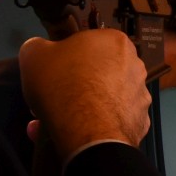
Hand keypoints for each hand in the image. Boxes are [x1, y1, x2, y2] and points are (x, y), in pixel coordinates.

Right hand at [18, 29, 150, 155]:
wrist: (85, 130)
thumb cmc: (61, 83)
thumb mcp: (34, 54)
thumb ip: (38, 47)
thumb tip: (42, 50)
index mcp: (115, 41)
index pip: (90, 44)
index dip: (68, 58)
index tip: (54, 73)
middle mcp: (135, 65)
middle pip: (100, 73)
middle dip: (77, 86)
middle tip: (55, 98)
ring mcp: (141, 96)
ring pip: (106, 100)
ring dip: (85, 108)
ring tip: (60, 122)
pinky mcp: (140, 123)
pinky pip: (113, 122)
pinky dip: (97, 127)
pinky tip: (77, 134)